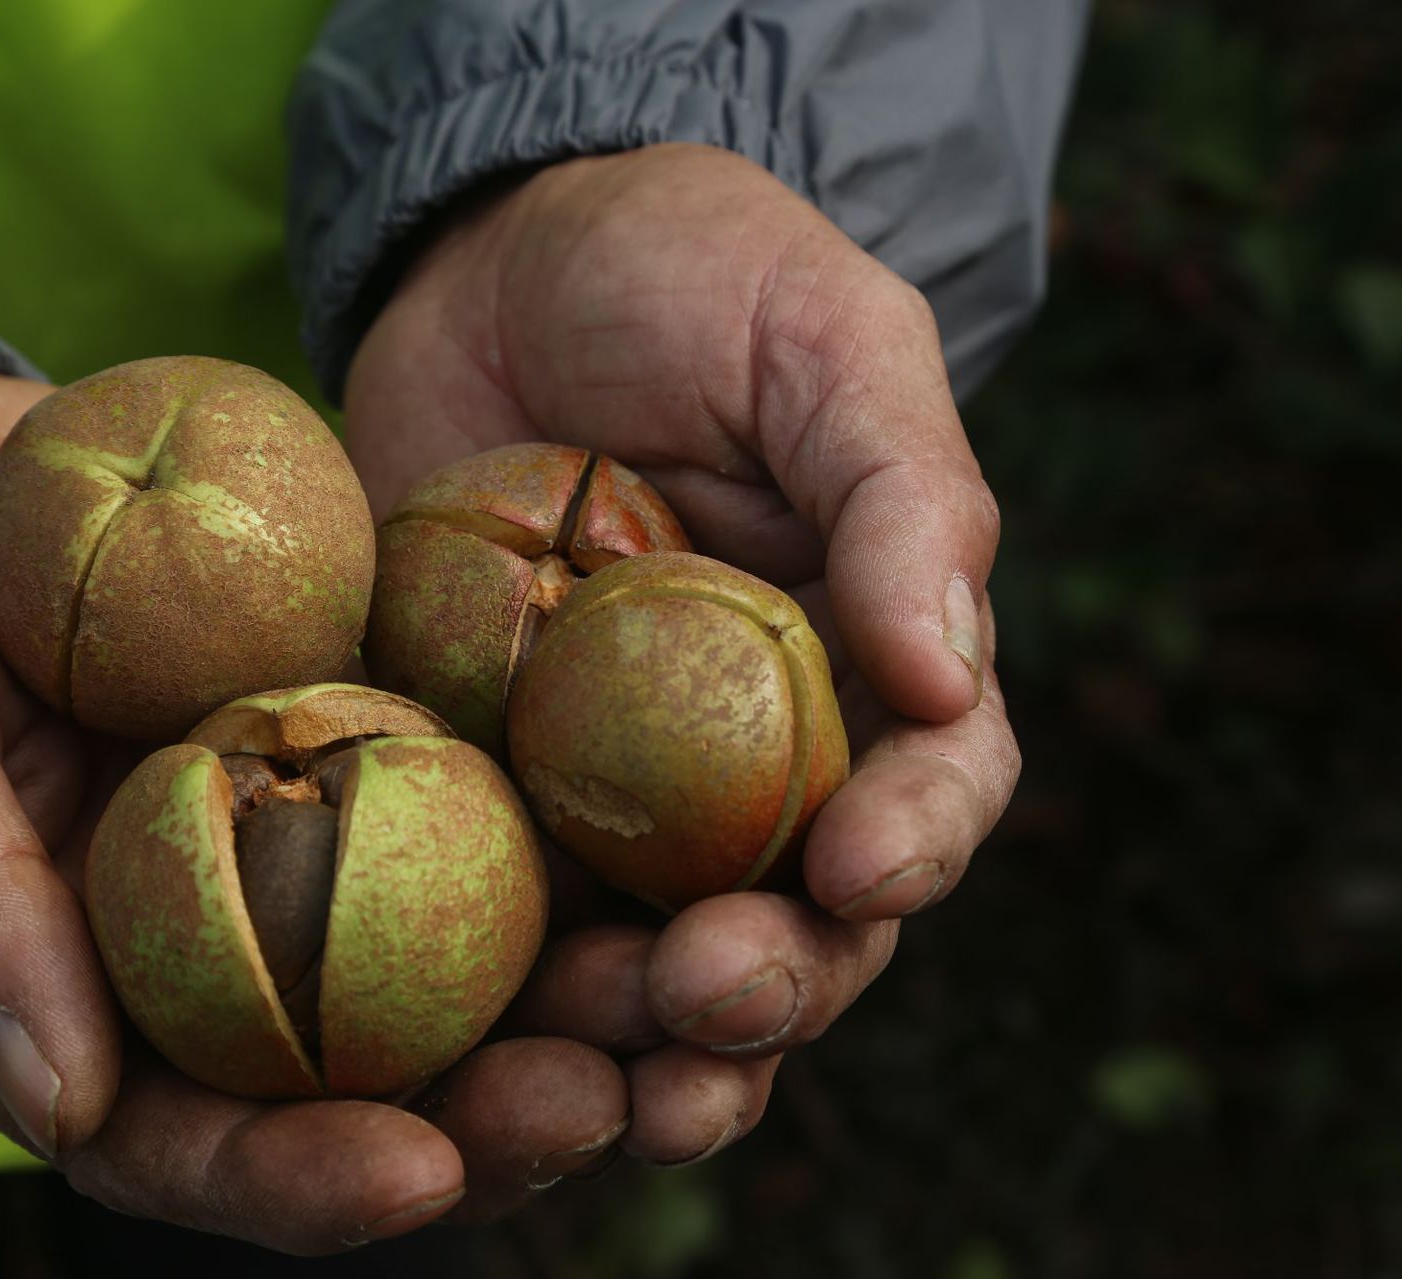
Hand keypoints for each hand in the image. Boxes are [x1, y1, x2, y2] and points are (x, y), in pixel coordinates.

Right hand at [0, 362, 630, 1248]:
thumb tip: (59, 1103)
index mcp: (49, 994)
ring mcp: (273, 847)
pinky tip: (657, 839)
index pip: (180, 1140)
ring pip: (431, 961)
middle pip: (346, 1078)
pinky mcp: (346, 743)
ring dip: (557, 993)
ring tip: (679, 992)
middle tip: (611, 1096)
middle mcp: (182, 948)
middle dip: (480, 1111)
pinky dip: (557, 837)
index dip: (299, 1179)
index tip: (424, 1175)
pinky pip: (459, 807)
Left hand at [345, 143, 1021, 1185]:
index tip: (860, 871)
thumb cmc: (698, 274)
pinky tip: (454, 1045)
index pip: (936, 789)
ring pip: (653, 963)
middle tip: (703, 997)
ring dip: (636, 1040)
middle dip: (769, 983)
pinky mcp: (485, 794)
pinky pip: (493, 920)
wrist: (497, 260)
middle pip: (799, 919)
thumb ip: (905, 499)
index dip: (916, 847)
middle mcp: (758, 760)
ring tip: (596, 1074)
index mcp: (875, 667)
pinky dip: (485, 999)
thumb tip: (947, 681)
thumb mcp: (827, 343)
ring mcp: (616, 795)